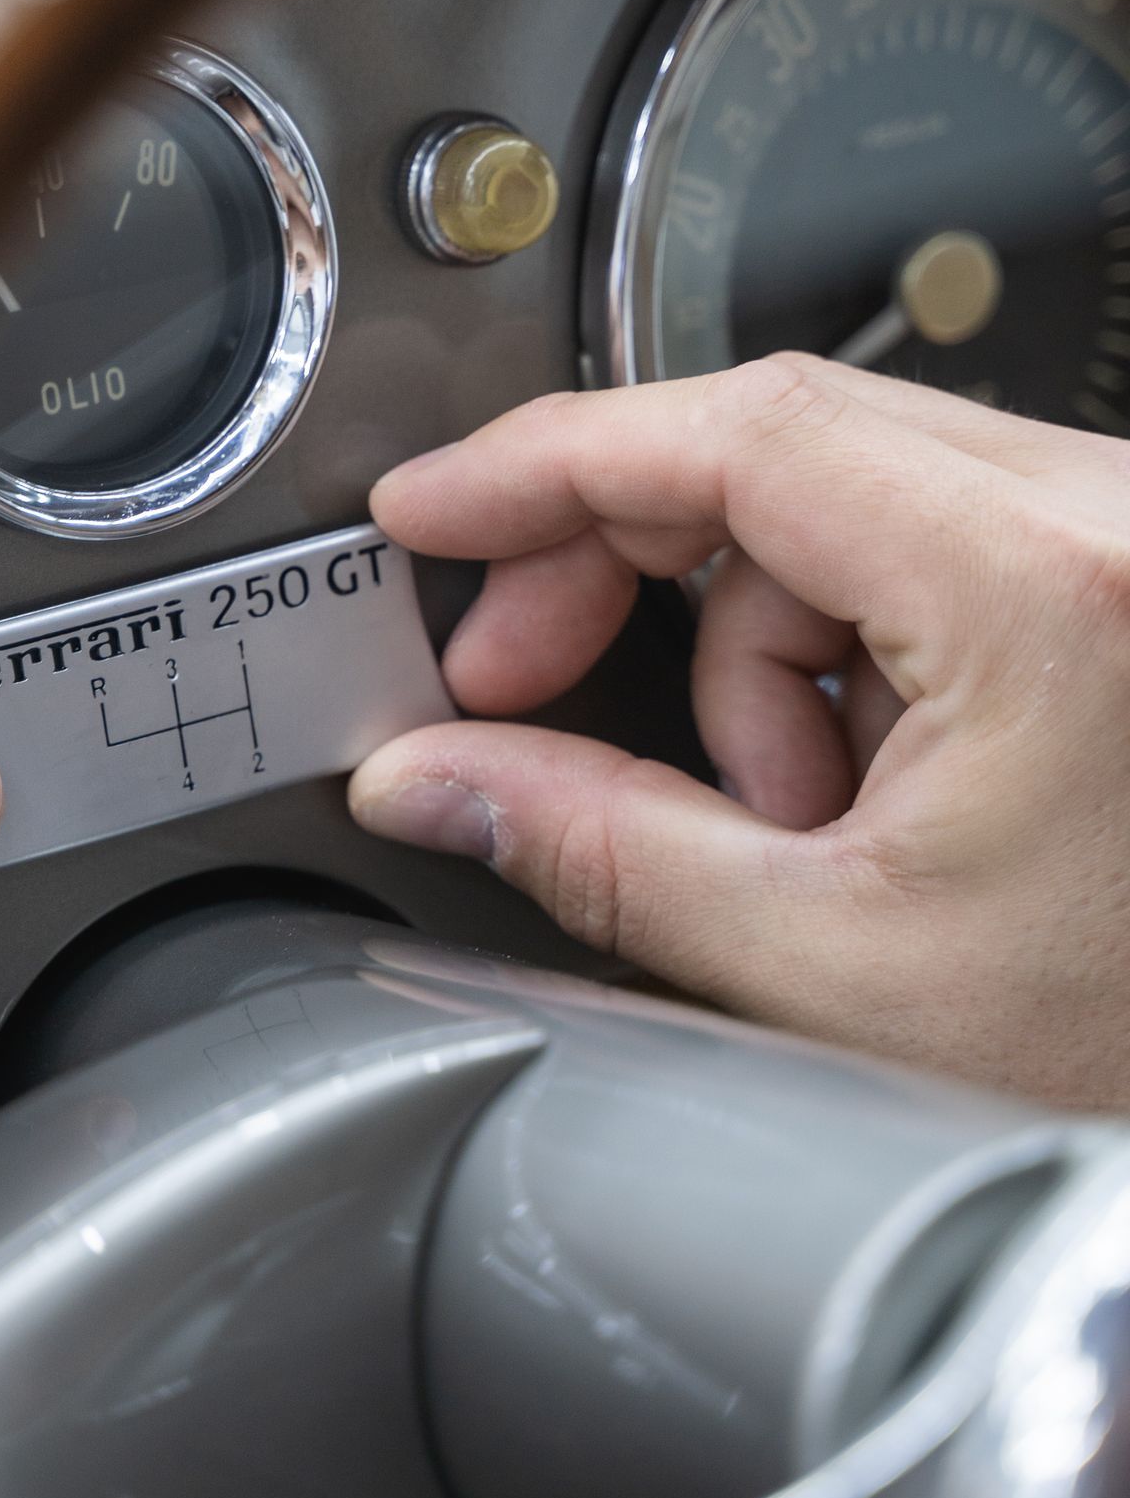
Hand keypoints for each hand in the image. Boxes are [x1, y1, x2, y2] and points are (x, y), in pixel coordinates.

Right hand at [349, 353, 1129, 1107]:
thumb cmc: (1129, 1062)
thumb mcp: (826, 966)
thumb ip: (599, 847)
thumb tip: (439, 776)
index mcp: (1050, 593)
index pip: (744, 435)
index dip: (550, 464)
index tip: (436, 512)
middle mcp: (1113, 523)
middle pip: (777, 449)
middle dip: (622, 572)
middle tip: (516, 679)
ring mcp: (1123, 542)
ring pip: (837, 505)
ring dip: (752, 651)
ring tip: (792, 823)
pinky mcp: (1115, 578)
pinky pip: (915, 548)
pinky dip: (840, 654)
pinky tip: (861, 794)